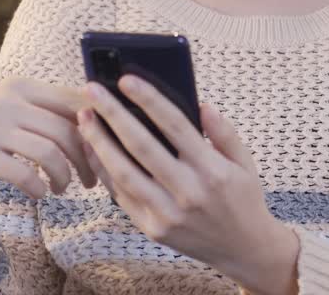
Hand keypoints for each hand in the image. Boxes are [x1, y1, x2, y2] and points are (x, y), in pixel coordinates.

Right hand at [0, 78, 98, 230]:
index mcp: (22, 86)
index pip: (74, 101)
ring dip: (64, 176)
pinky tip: (39, 193)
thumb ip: (48, 110)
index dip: (97, 128)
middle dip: (86, 160)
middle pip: (67, 130)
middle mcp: (7, 101)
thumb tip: (101, 118)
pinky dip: (38, 188)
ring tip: (62, 188)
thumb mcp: (13, 109)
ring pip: (49, 152)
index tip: (107, 150)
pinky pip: (23, 174)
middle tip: (91, 179)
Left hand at [78, 77, 298, 294]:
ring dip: (99, 142)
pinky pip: (121, 195)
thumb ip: (224, 132)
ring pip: (124, 172)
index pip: (174, 125)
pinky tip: (93, 148)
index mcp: (212, 169)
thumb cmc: (243, 198)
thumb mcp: (244, 162)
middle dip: (113, 114)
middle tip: (91, 89)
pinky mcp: (153, 229)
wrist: (244, 250)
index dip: (148, 100)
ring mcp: (168, 214)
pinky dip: (104, 170)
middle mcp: (188, 192)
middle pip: (141, 145)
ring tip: (84, 117)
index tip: (126, 79)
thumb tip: (200, 105)